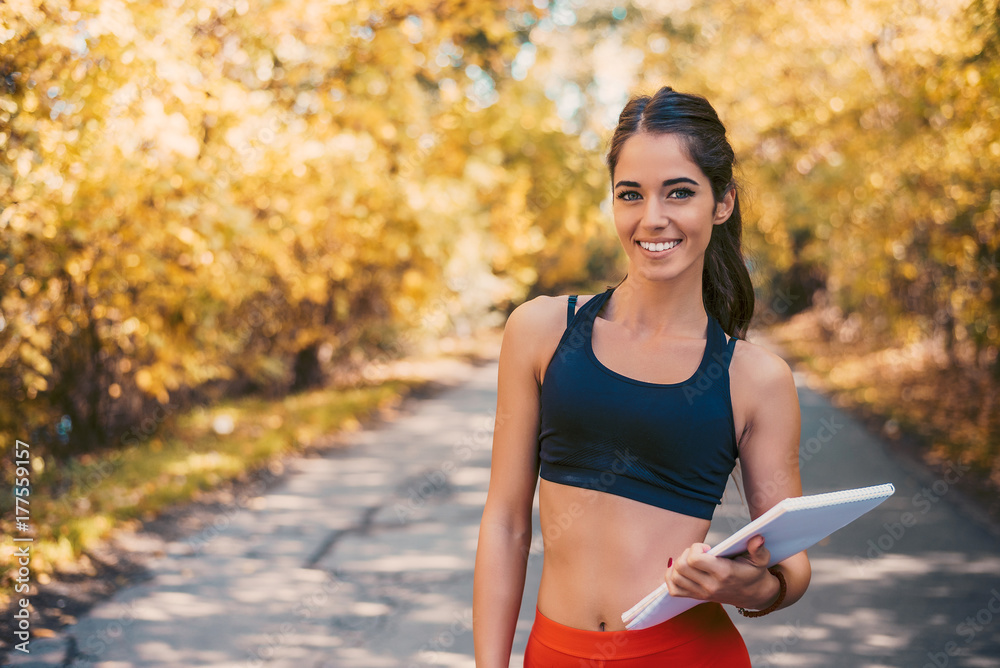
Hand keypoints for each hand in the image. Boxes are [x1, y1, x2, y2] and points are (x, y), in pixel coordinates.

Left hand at [664, 535, 779, 609]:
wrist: (755, 595)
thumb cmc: (755, 574)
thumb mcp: (760, 560)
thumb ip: (758, 549)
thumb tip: (757, 537)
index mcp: (723, 573)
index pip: (694, 560)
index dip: (696, 548)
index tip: (706, 547)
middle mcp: (710, 585)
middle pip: (681, 567)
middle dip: (686, 553)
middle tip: (698, 552)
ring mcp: (702, 593)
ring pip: (675, 577)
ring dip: (678, 564)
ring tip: (691, 560)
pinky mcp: (697, 597)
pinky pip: (674, 591)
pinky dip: (672, 578)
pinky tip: (682, 570)